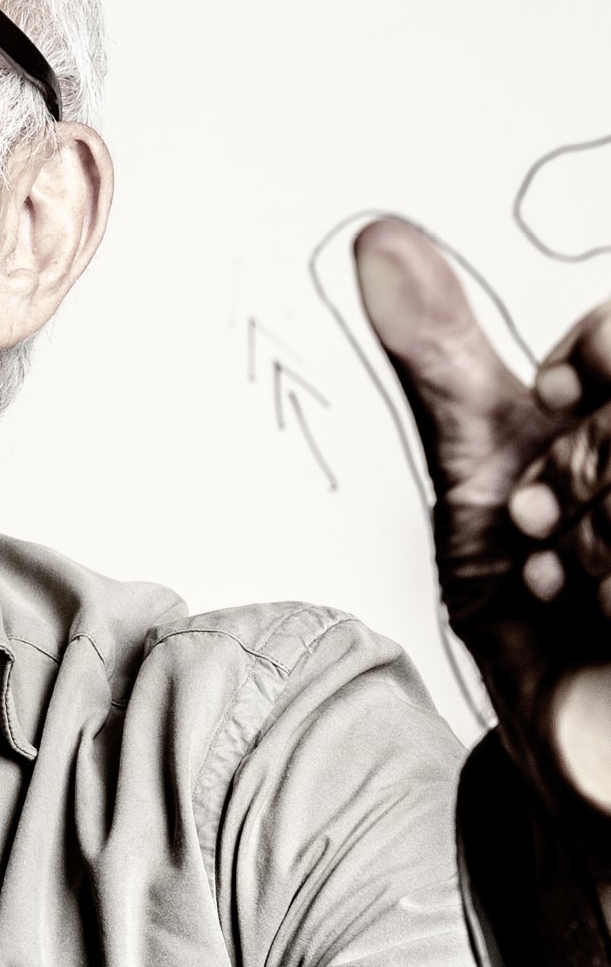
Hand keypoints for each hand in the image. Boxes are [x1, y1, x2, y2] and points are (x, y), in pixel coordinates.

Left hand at [357, 218, 610, 815]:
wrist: (565, 731)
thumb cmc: (539, 597)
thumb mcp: (477, 464)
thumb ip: (442, 353)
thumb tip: (378, 236)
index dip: (593, 357)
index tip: (546, 402)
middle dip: (582, 468)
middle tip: (545, 518)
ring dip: (595, 536)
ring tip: (561, 572)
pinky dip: (605, 590)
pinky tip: (584, 614)